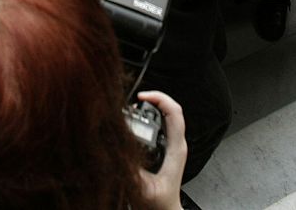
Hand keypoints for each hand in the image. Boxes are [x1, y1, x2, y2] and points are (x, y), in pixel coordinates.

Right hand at [133, 91, 187, 209]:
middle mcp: (177, 145)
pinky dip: (151, 116)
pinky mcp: (167, 149)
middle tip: (137, 98)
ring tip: (136, 104)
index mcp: (176, 150)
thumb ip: (132, 172)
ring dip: (153, 106)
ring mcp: (173, 147)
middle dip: (155, 98)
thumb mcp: (143, 189)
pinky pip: (162, 125)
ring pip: (168, 116)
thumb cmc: (159, 205)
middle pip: (172, 110)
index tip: (142, 96)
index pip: (175, 114)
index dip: (160, 99)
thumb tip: (118, 152)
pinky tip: (138, 118)